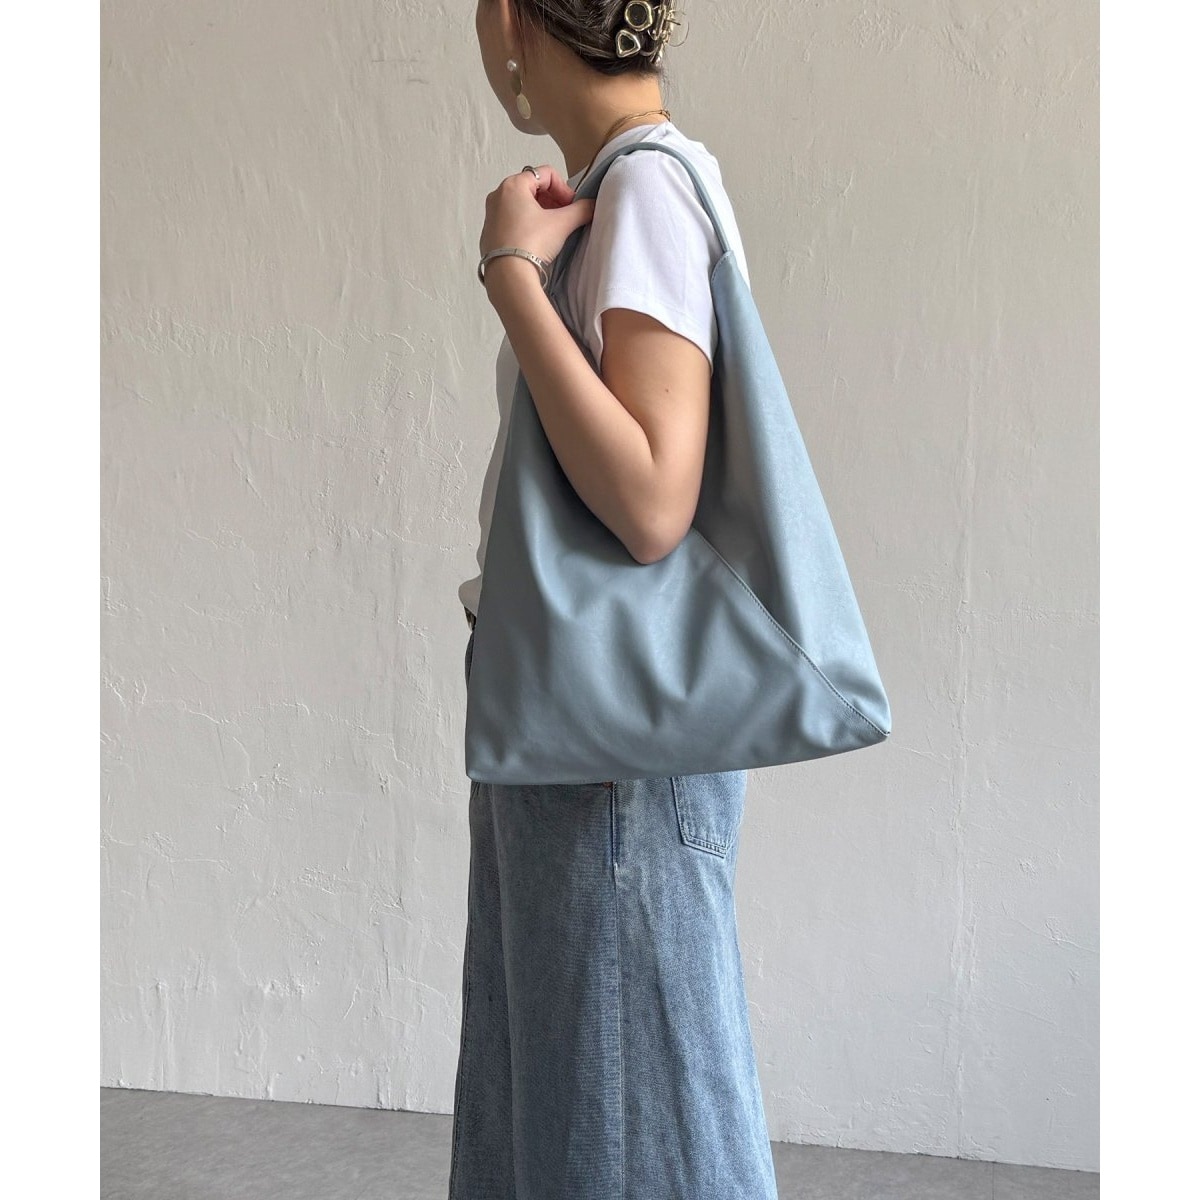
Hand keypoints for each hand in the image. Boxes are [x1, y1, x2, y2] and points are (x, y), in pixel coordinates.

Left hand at [479, 164, 595, 271]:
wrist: (509, 276)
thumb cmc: (532, 243)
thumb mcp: (562, 223)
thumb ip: (582, 209)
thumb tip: (592, 206)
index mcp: (513, 185)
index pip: (546, 174)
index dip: (564, 188)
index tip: (572, 206)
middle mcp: (498, 195)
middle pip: (532, 187)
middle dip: (552, 200)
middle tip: (565, 217)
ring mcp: (491, 215)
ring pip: (521, 205)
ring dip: (540, 212)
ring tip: (552, 230)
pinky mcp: (489, 234)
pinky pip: (511, 221)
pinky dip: (526, 225)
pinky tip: (536, 241)